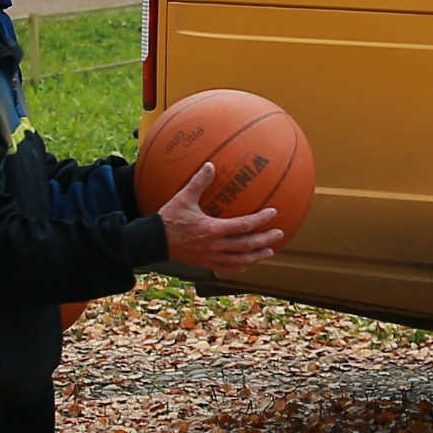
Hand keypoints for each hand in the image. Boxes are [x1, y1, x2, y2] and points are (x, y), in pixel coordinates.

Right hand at [158, 163, 286, 274]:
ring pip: (240, 260)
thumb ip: (199, 182)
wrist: (153, 242)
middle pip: (247, 246)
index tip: (273, 213)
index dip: (260, 220)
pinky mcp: (205, 263)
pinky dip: (239, 266)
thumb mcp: (183, 198)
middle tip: (280, 234)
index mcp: (213, 229)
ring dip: (257, 256)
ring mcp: (211, 257)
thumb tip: (211, 165)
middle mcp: (215, 246)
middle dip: (265, 240)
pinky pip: (227, 267)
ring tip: (270, 252)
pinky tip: (247, 264)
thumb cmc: (169, 219)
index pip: (243, 226)